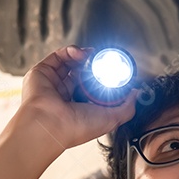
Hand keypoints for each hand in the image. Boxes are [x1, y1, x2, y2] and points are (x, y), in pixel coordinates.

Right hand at [19, 46, 138, 150]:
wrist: (50, 124)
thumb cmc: (75, 128)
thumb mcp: (111, 119)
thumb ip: (127, 107)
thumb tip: (136, 94)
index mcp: (79, 106)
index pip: (92, 86)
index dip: (102, 77)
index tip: (112, 70)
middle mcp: (65, 94)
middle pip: (81, 71)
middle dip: (92, 64)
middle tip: (102, 60)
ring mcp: (54, 82)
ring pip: (70, 62)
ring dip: (83, 55)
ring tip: (91, 55)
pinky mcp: (43, 72)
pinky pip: (58, 56)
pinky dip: (71, 51)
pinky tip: (80, 53)